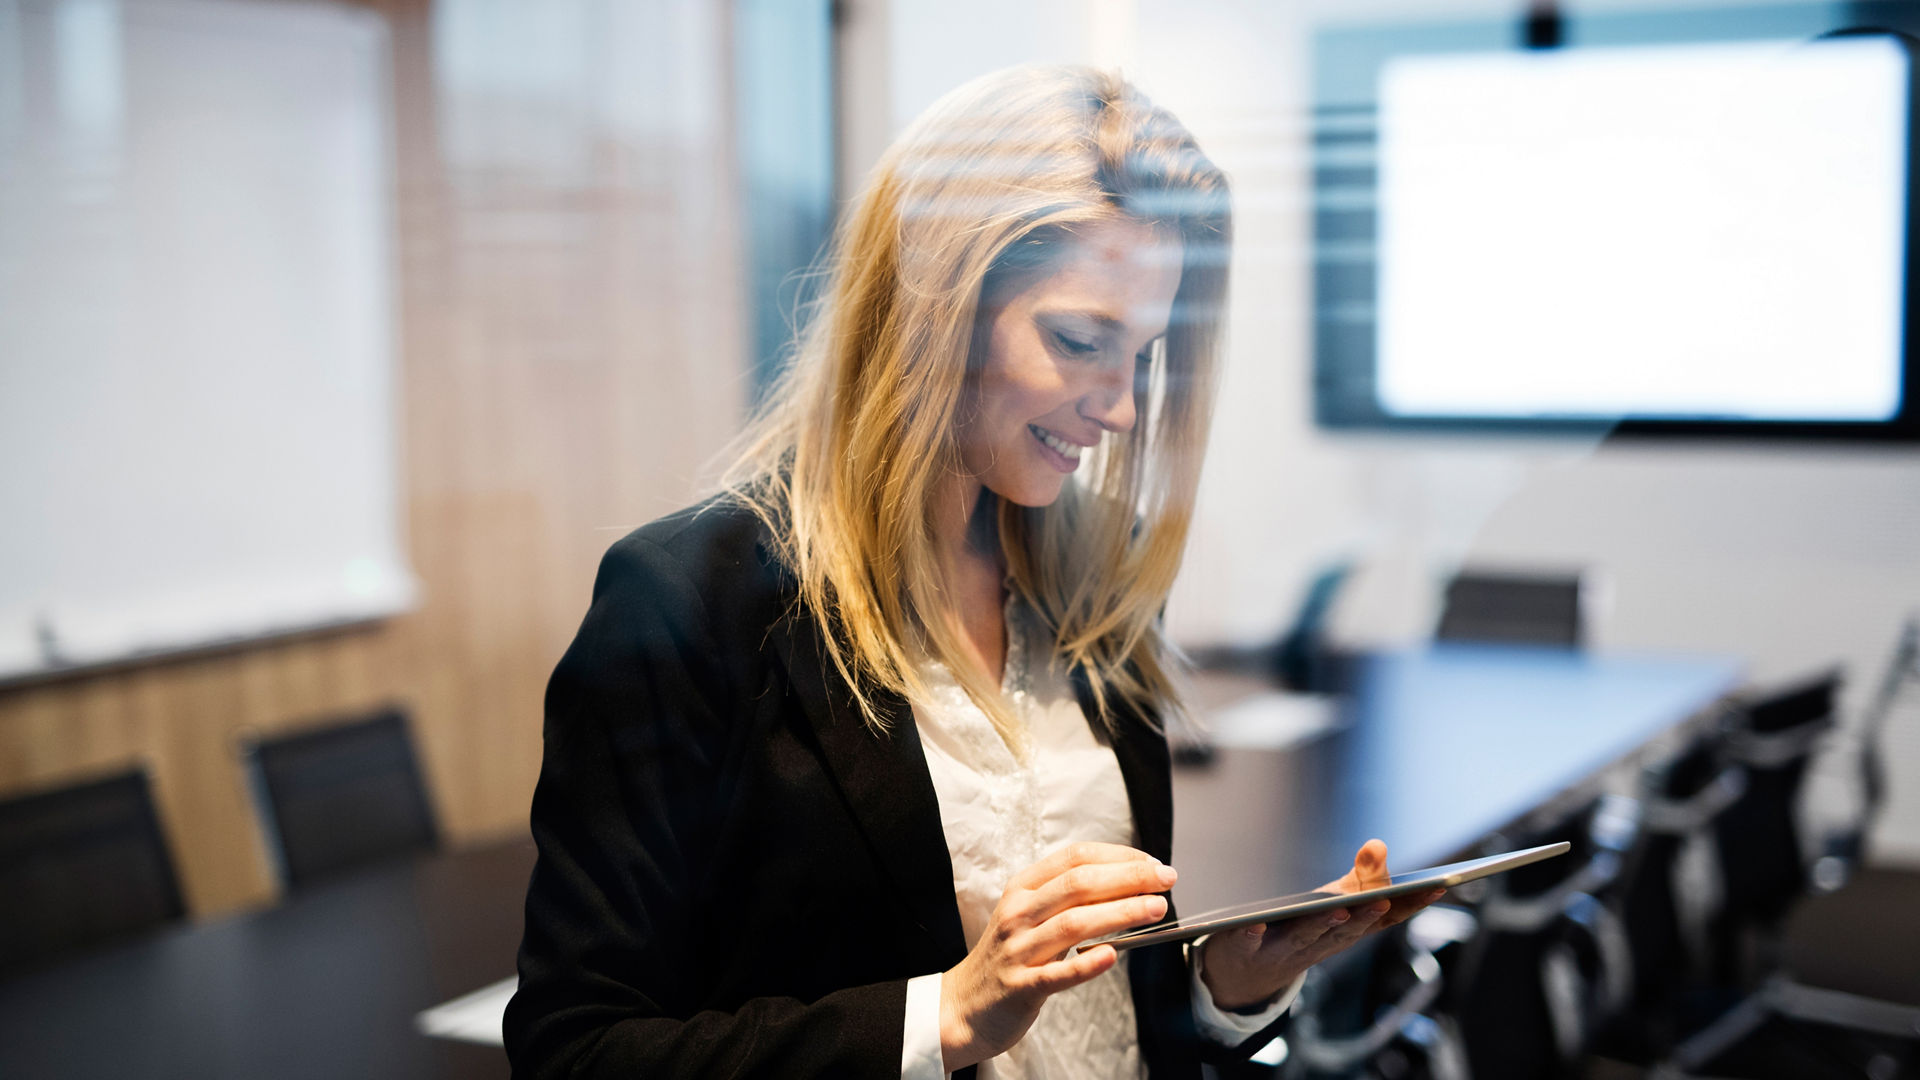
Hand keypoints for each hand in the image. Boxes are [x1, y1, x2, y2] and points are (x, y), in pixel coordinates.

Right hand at [940, 842, 1175, 1070]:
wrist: (963, 1005)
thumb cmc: (1008, 957)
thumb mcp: (1029, 915)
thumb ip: (1068, 899)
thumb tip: (1128, 885)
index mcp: (1023, 888)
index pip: (1075, 858)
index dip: (1118, 856)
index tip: (1152, 863)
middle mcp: (1018, 913)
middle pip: (1078, 884)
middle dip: (1128, 878)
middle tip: (1166, 880)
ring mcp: (1018, 950)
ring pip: (1073, 923)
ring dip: (1120, 912)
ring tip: (1155, 909)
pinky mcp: (1021, 987)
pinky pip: (1057, 974)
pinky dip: (1086, 964)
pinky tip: (1112, 956)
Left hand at [1199, 839, 1444, 1010]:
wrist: (1246, 973)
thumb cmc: (1300, 929)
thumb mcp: (1333, 902)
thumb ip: (1360, 878)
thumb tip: (1378, 845)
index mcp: (1344, 933)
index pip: (1383, 920)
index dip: (1411, 906)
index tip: (1439, 886)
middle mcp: (1319, 946)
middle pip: (1346, 932)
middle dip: (1367, 917)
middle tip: (1386, 900)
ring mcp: (1282, 950)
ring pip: (1304, 939)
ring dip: (1322, 926)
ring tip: (1339, 908)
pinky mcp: (1244, 949)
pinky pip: (1248, 944)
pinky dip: (1252, 934)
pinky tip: (1256, 923)